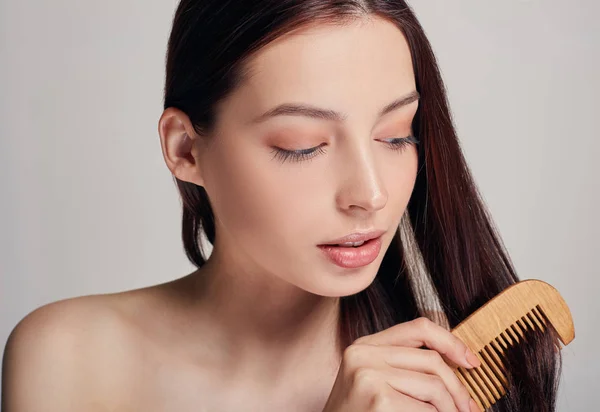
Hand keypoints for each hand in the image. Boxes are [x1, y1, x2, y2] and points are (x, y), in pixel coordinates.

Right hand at [321, 317, 480, 411]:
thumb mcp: (374, 381)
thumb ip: (404, 365)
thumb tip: (458, 363)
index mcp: (364, 346)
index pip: (419, 328)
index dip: (451, 342)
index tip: (471, 361)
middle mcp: (363, 355)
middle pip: (432, 361)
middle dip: (459, 389)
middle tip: (470, 410)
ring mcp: (368, 376)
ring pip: (435, 387)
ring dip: (451, 410)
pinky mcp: (379, 399)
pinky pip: (427, 410)